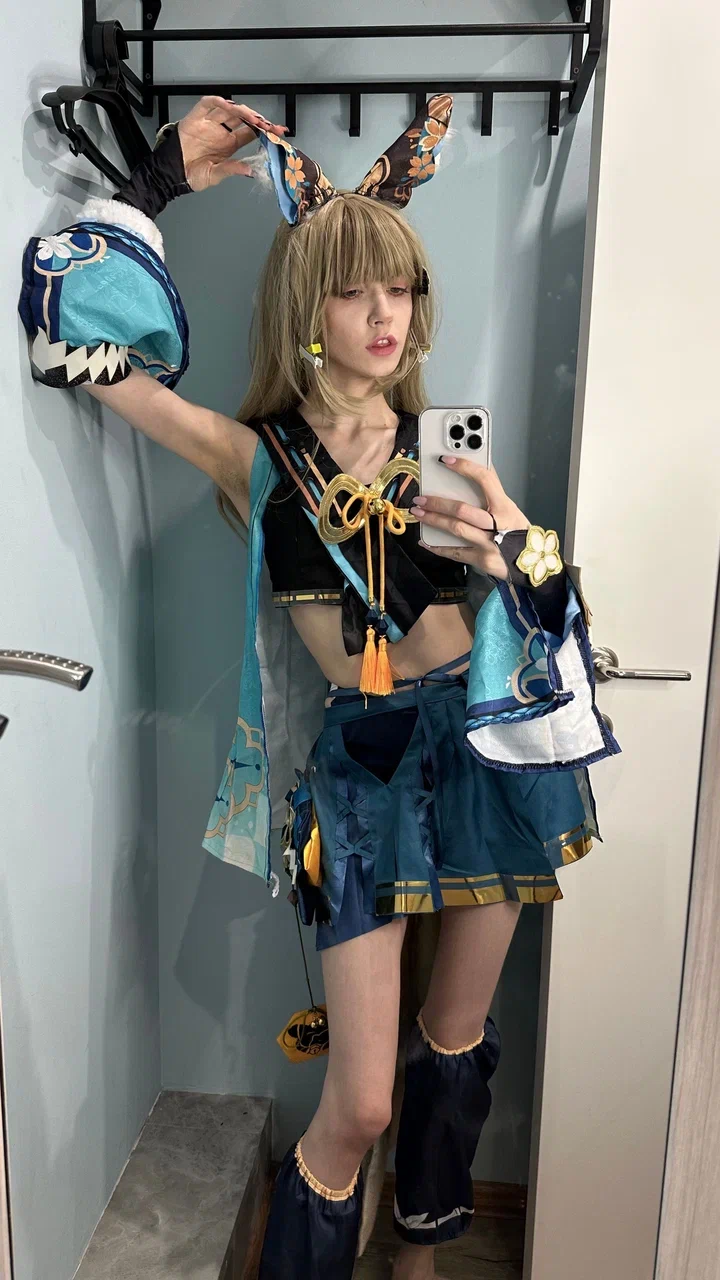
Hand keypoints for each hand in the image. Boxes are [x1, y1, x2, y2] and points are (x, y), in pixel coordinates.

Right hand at [177, 96, 287, 190]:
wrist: (170, 175)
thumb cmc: (191, 175)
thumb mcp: (215, 175)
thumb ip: (232, 169)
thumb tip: (251, 170)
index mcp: (228, 144)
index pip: (250, 132)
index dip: (264, 131)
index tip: (278, 132)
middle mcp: (220, 131)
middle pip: (242, 119)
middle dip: (257, 120)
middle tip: (269, 125)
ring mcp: (208, 123)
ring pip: (228, 109)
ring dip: (242, 111)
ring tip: (254, 118)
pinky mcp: (195, 118)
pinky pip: (206, 105)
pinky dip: (217, 102)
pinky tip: (229, 106)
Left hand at [409, 455, 530, 578]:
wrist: (533, 563)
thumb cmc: (518, 532)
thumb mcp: (511, 509)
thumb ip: (493, 493)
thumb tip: (477, 468)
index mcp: (505, 507)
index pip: (485, 479)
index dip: (464, 467)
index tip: (445, 460)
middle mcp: (497, 525)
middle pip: (462, 510)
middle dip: (438, 502)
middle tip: (421, 498)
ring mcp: (489, 544)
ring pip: (456, 529)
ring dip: (434, 520)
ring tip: (419, 513)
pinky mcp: (481, 560)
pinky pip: (455, 553)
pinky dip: (438, 547)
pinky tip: (425, 541)